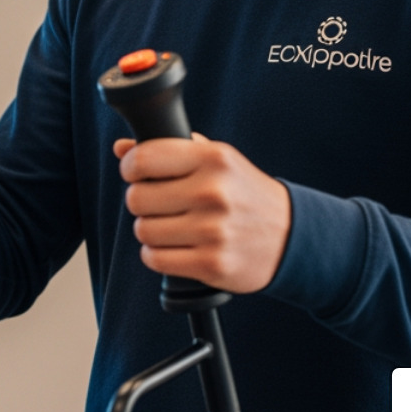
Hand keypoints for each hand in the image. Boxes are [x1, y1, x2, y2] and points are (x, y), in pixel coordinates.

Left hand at [113, 133, 290, 293]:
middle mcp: (213, 192)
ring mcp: (213, 230)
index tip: (137, 174)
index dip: (131, 168)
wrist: (290, 235)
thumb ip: (170, 149)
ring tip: (172, 226)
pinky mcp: (212, 263)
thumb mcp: (216, 159)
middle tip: (160, 204)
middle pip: (137, 198)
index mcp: (213, 158)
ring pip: (143, 230)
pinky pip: (155, 259)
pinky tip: (176, 247)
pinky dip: (157, 255)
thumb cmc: (244, 193)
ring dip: (150, 231)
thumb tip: (121, 148)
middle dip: (142, 202)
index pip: (143, 159)